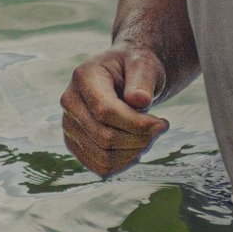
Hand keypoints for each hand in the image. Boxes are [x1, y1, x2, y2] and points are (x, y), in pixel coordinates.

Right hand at [62, 46, 169, 177]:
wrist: (122, 76)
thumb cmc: (134, 67)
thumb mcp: (143, 64)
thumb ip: (142, 80)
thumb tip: (140, 101)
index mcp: (83, 77)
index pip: (105, 111)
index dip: (137, 124)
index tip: (163, 123)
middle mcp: (70, 103)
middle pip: (104, 137)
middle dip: (140, 139)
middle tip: (160, 128)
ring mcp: (69, 126)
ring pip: (103, 157)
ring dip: (134, 153)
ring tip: (149, 136)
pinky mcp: (76, 145)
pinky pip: (100, 167)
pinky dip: (124, 163)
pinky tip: (136, 147)